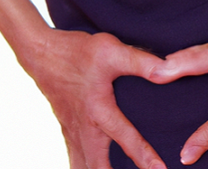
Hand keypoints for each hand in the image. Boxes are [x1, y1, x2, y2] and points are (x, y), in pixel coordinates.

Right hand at [16, 29, 167, 168]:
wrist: (40, 53)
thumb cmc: (77, 52)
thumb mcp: (111, 50)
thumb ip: (140, 62)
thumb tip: (167, 70)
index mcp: (99, 110)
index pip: (126, 138)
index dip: (144, 156)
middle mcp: (85, 127)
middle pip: (97, 167)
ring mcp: (73, 132)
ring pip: (81, 167)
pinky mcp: (67, 130)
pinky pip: (75, 159)